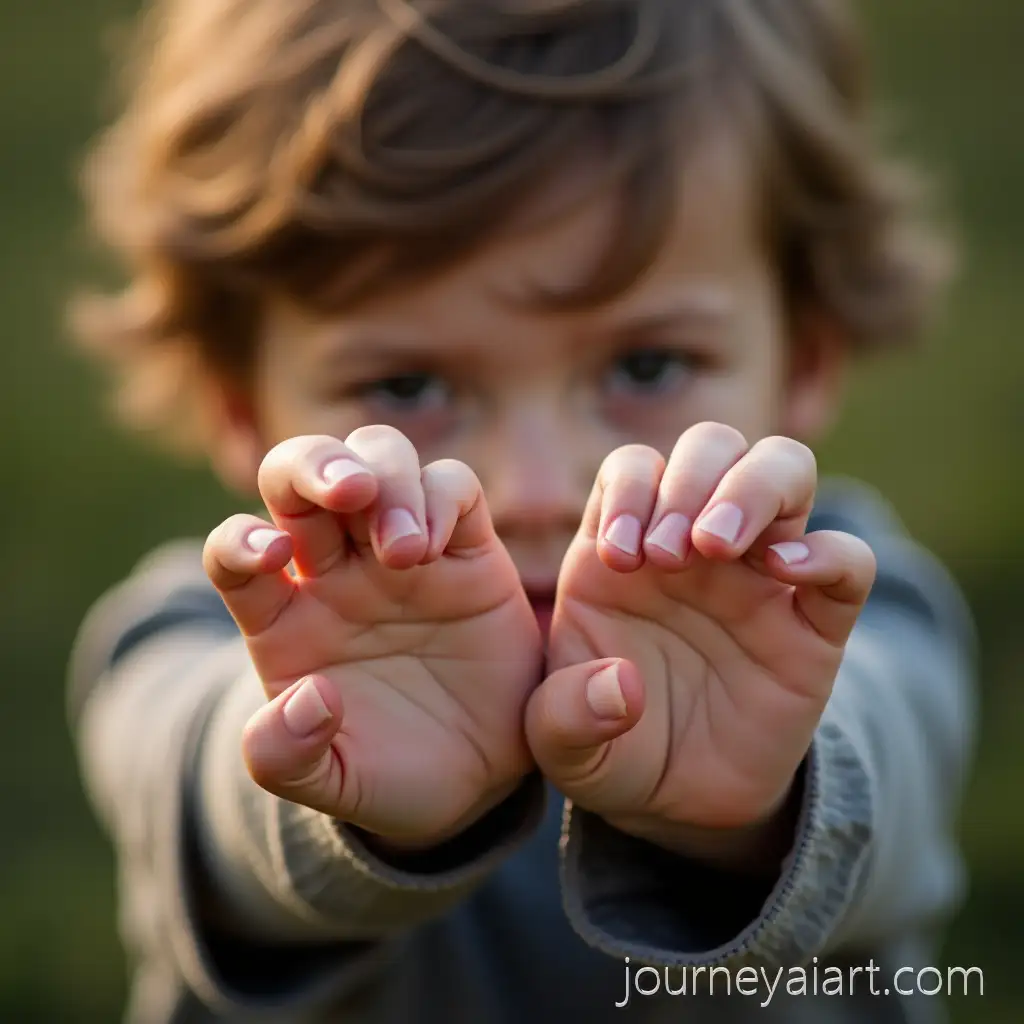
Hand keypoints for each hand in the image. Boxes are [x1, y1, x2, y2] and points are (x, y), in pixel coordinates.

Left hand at [203, 428, 542, 849]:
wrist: (481, 776)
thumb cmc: (396, 774)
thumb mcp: (335, 785)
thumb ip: (289, 758)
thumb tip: (304, 697)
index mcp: (285, 618)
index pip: (235, 552)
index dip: (239, 540)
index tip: (271, 557)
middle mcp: (337, 569)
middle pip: (299, 475)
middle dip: (314, 464)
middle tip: (348, 491)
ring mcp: (402, 552)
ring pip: (377, 457)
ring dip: (386, 479)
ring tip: (405, 551)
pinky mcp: (467, 548)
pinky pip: (452, 486)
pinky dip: (441, 496)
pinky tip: (440, 548)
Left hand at [525, 423, 875, 858]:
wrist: (678, 804)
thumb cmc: (612, 749)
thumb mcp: (564, 747)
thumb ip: (563, 718)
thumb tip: (622, 686)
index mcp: (624, 551)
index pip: (633, 467)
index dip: (628, 490)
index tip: (618, 557)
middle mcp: (695, 547)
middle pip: (712, 445)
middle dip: (691, 476)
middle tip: (667, 552)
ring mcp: (759, 577)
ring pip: (783, 471)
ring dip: (751, 488)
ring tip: (715, 546)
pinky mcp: (815, 627)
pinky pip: (849, 563)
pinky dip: (830, 554)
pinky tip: (785, 574)